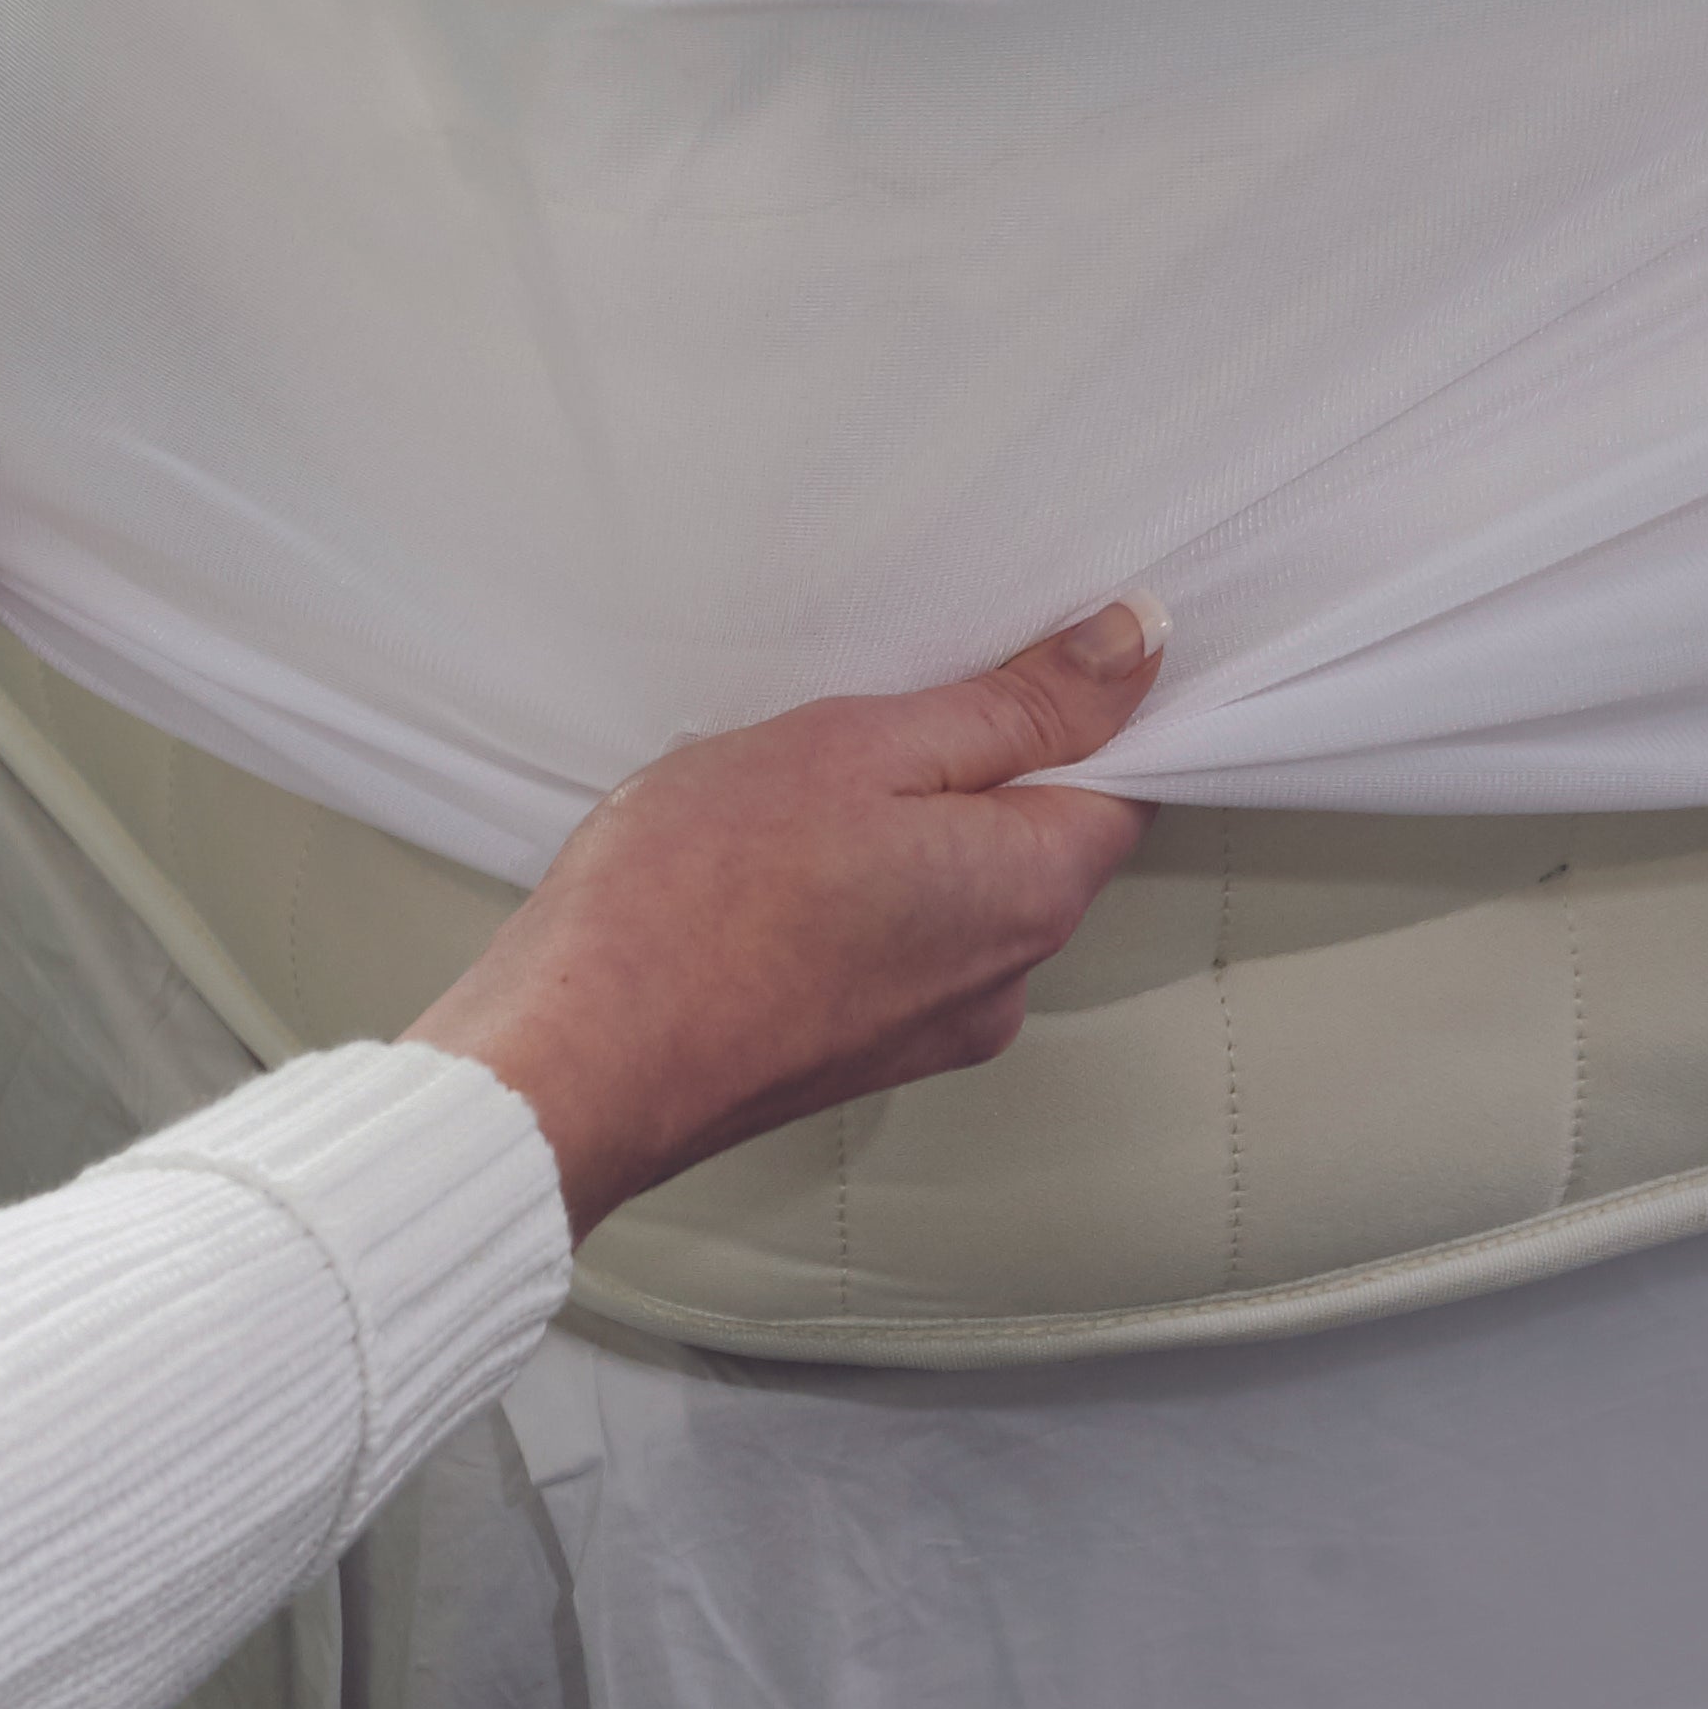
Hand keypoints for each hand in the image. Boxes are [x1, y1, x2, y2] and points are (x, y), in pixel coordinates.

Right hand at [409, 605, 1166, 1237]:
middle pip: (1039, 831)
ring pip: (957, 882)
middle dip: (974, 760)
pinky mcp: (858, 1048)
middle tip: (870, 710)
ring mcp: (931, 1027)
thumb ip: (1012, 705)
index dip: (1085, 704)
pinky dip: (855, 885)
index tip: (1017, 651)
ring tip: (798, 790)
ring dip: (902, 823)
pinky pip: (897, 936)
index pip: (1125, 779)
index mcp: (1031, 893)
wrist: (572, 1060)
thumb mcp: (862, 747)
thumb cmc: (696, 899)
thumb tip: (1135, 648)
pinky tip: (771, 857)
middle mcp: (1005, 978)